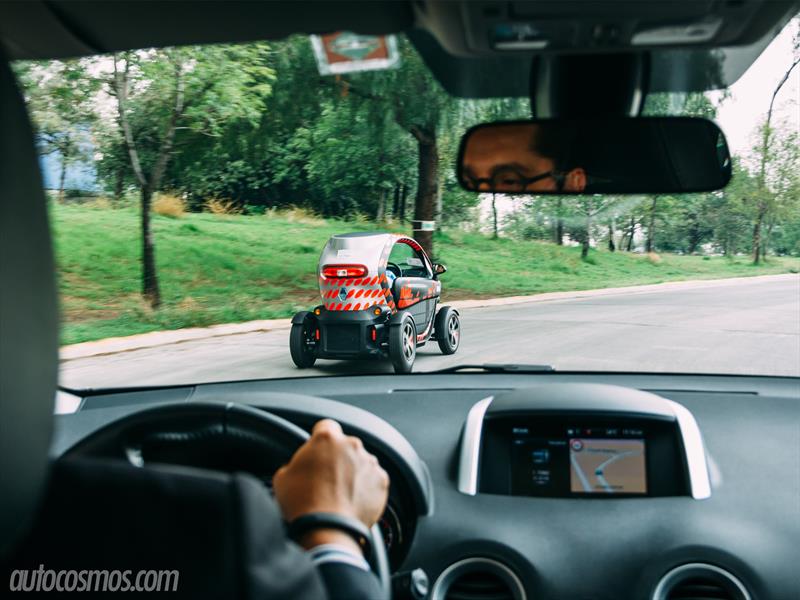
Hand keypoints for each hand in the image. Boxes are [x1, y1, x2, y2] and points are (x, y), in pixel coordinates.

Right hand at [273, 419, 389, 549]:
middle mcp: (352, 445)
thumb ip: (294, 463)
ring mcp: (369, 462)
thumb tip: (298, 467)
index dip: (321, 439)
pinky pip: (374, 480)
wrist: (326, 530)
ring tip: (340, 495)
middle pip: (345, 446)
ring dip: (353, 473)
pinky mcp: (382, 481)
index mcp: (326, 438)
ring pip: (361, 462)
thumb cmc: (302, 504)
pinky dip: (367, 488)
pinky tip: (353, 501)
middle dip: (338, 458)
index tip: (319, 451)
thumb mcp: (282, 477)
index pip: (326, 426)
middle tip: (326, 479)